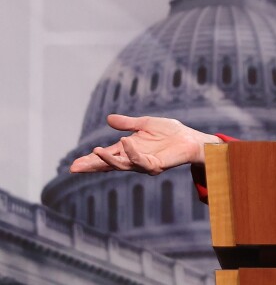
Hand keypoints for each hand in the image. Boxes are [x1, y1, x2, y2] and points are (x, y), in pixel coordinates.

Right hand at [69, 114, 220, 174]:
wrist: (190, 138)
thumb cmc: (170, 132)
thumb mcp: (145, 124)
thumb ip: (127, 123)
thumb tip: (108, 119)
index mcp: (129, 149)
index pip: (106, 156)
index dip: (91, 160)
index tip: (74, 164)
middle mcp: (133, 159)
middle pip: (109, 165)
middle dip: (92, 166)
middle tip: (75, 168)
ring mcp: (143, 163)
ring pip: (121, 165)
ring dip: (108, 159)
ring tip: (95, 152)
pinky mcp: (155, 164)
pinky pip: (140, 160)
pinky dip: (131, 151)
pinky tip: (124, 142)